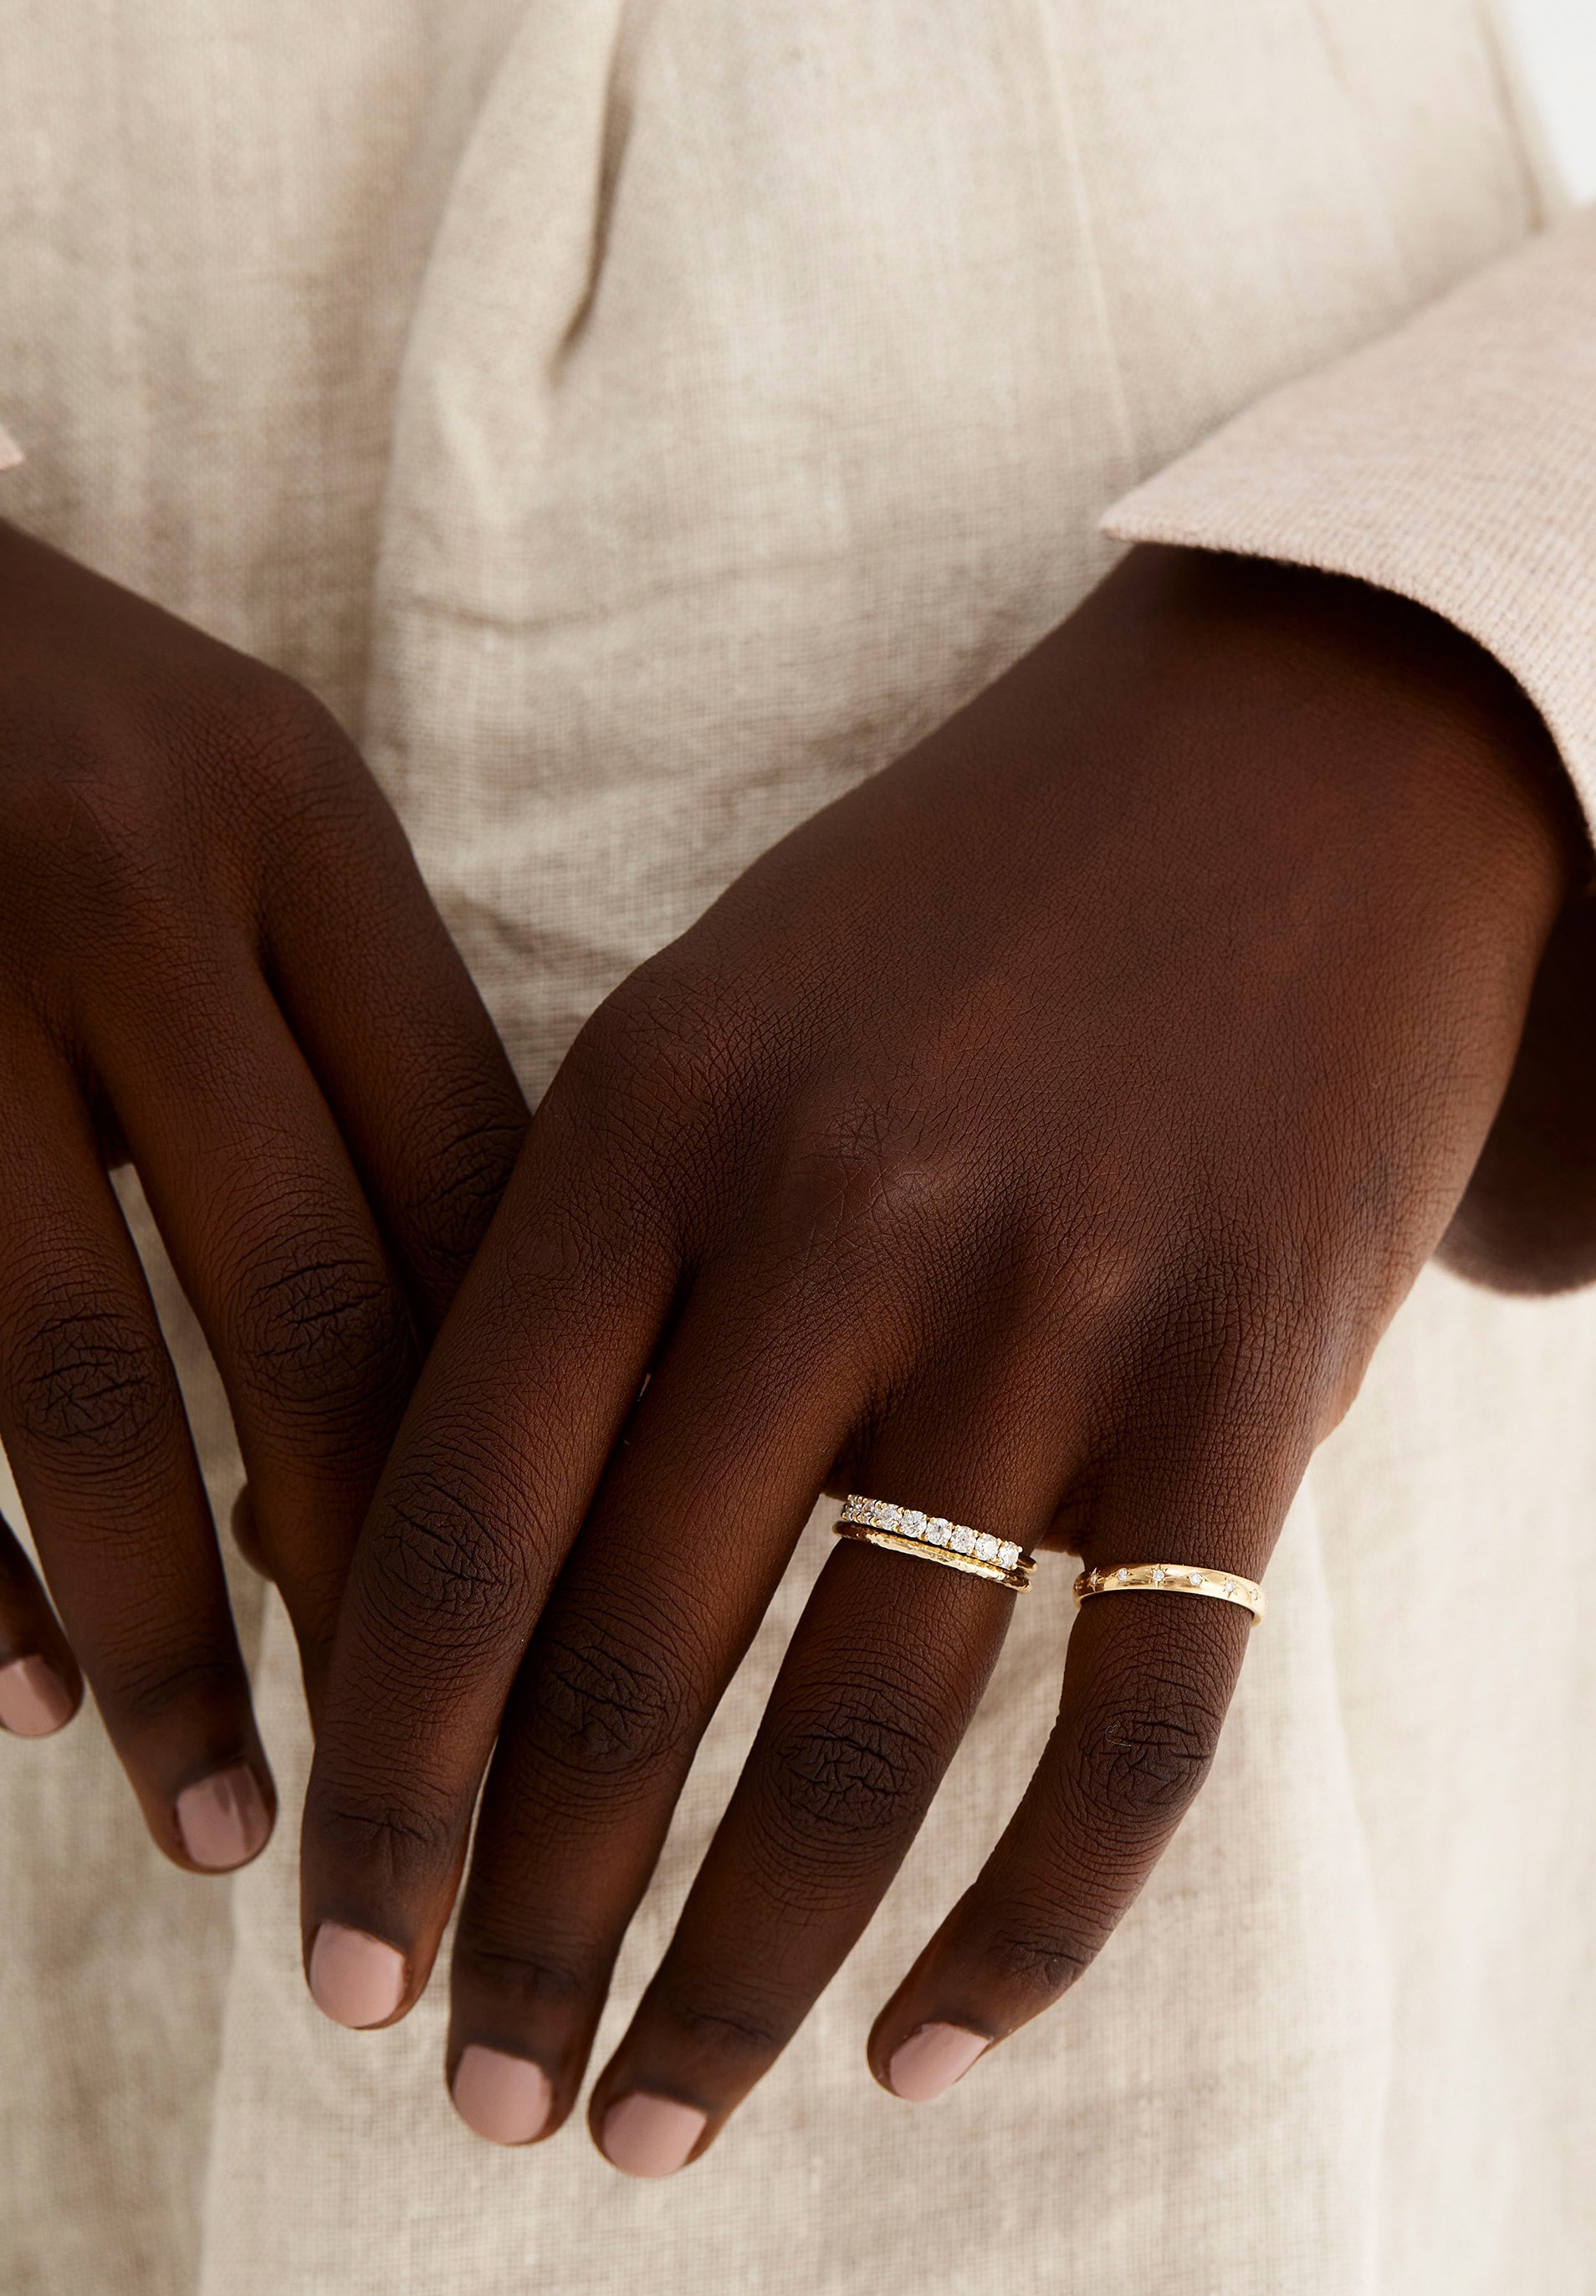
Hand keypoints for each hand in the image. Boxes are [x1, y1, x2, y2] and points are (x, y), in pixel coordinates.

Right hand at [0, 523, 526, 1870]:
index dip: (537, 1412)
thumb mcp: (255, 809)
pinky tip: (30, 1703)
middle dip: (379, 1569)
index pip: (465, 1170)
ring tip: (240, 1826)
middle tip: (451, 1783)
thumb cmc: (72, 718)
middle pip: (303, 1295)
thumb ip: (370, 1036)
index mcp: (293, 816)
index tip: (591, 1616)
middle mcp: (124, 888)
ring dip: (162, 1628)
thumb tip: (497, 1359)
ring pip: (69, 1380)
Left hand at [301, 548, 1576, 2165]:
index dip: (384, 1769)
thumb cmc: (981, 905)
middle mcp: (841, 1220)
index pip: (458, 1516)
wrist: (1313, 753)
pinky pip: (1130, 1732)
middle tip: (491, 2102)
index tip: (342, 1948)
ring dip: (742, 1973)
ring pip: (862, 1738)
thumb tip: (476, 1585)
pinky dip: (1025, 1929)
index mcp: (657, 1114)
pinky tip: (929, 2042)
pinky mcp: (1254, 1383)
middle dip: (538, 1924)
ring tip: (659, 2122)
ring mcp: (1062, 1308)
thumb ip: (606, 1267)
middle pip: (638, 1665)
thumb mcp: (735, 1014)